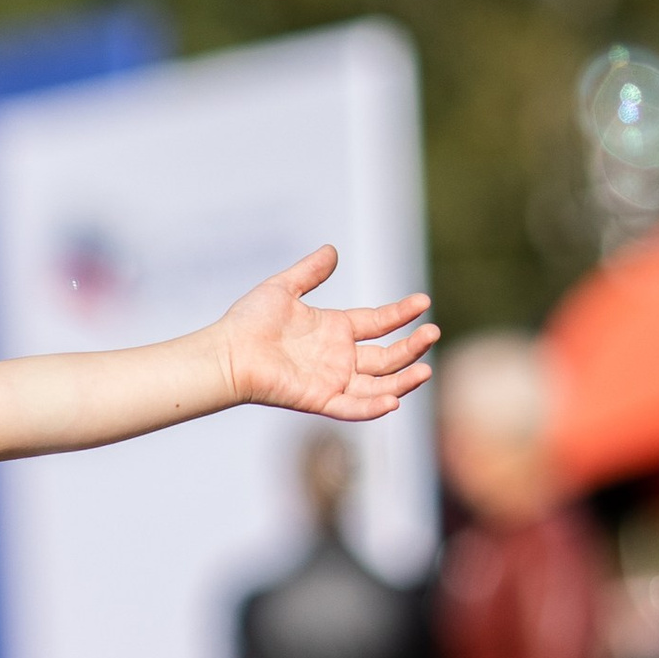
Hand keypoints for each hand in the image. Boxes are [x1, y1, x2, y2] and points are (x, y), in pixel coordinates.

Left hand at [219, 248, 435, 422]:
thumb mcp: (283, 288)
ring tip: (425, 368)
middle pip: (386, 357)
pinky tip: (394, 400)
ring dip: (403, 379)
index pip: (378, 323)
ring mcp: (331, 380)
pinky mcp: (319, 400)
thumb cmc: (248, 322)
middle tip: (432, 333)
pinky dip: (373, 407)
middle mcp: (338, 358)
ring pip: (378, 385)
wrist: (226, 352)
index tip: (423, 302)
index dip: (401, 314)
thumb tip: (332, 250)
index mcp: (334, 331)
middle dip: (411, 347)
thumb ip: (310, 272)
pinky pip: (352, 407)